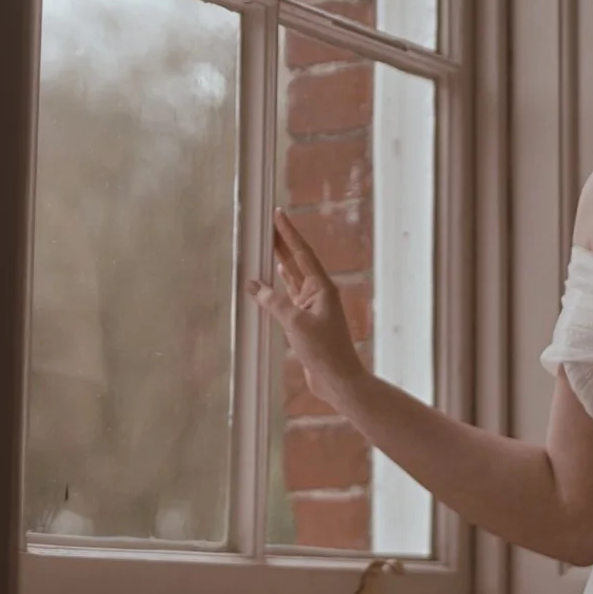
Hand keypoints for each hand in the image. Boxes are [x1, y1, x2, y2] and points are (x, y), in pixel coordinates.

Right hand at [246, 209, 364, 404]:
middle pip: (297, 261)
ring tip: (265, 245)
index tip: (278, 214)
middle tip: (267, 224)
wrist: (338, 379)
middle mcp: (318, 293)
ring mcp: (312, 307)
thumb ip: (273, 302)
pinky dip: (278, 287)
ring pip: (292, 278)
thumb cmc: (324, 351)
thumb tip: (254, 286)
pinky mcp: (305, 321)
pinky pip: (288, 297)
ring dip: (278, 262)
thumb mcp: (295, 324)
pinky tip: (271, 278)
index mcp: (322, 287)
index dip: (289, 233)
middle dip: (282, 242)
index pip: (302, 253)